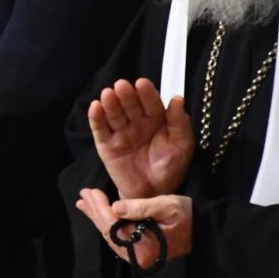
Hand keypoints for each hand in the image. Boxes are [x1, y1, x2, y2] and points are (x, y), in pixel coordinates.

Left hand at [76, 188, 191, 268]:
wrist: (205, 230)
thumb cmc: (189, 216)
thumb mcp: (167, 206)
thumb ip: (141, 207)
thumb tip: (115, 206)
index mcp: (144, 248)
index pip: (114, 226)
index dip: (100, 208)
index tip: (90, 191)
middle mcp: (138, 257)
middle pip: (109, 232)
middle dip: (95, 211)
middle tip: (82, 195)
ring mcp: (138, 256)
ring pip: (111, 235)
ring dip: (98, 217)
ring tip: (84, 203)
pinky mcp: (140, 252)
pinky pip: (118, 237)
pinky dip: (107, 223)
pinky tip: (98, 213)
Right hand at [85, 79, 193, 200]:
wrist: (153, 194)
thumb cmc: (170, 168)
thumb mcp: (182, 146)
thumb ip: (180, 123)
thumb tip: (177, 99)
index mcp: (156, 120)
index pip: (150, 102)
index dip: (146, 93)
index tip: (142, 83)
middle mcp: (137, 123)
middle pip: (130, 105)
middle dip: (126, 95)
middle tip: (122, 86)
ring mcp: (121, 133)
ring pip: (114, 114)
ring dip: (110, 103)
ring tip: (108, 94)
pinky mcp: (106, 145)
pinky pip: (100, 130)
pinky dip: (96, 118)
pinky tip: (95, 107)